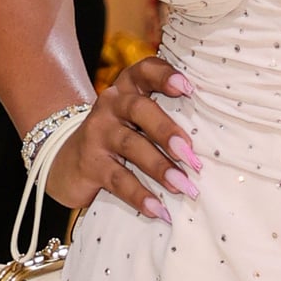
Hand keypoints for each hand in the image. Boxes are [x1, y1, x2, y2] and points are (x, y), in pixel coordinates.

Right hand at [42, 55, 196, 222]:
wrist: (68, 164)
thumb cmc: (120, 139)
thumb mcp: (137, 121)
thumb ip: (165, 118)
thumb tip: (212, 144)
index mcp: (128, 89)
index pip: (145, 71)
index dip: (165, 76)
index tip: (188, 89)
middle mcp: (111, 105)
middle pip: (140, 110)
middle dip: (168, 132)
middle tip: (192, 155)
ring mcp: (97, 133)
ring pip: (131, 146)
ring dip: (160, 167)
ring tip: (183, 186)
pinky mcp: (90, 164)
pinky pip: (118, 179)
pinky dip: (140, 195)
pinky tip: (158, 210)